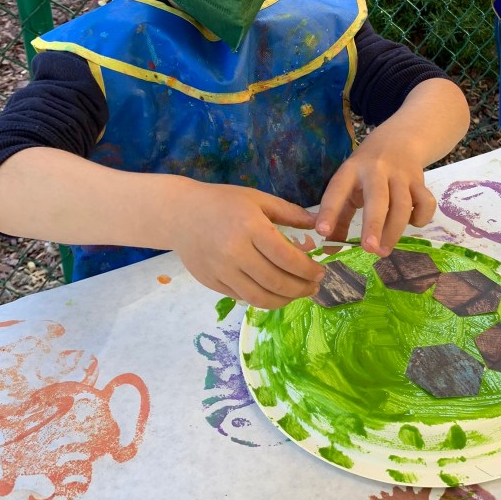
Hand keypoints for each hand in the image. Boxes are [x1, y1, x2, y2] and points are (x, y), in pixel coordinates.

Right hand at [173, 182, 323, 308]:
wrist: (179, 213)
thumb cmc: (221, 202)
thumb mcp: (257, 199)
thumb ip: (289, 212)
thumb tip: (319, 224)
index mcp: (250, 227)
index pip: (287, 258)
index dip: (308, 270)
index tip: (320, 272)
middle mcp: (235, 252)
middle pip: (276, 283)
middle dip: (302, 289)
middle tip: (314, 287)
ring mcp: (222, 271)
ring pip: (260, 298)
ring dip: (285, 300)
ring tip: (297, 294)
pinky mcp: (212, 283)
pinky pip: (243, 298)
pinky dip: (262, 299)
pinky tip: (273, 292)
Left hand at [314, 130, 435, 256]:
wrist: (400, 138)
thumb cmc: (366, 170)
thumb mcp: (348, 184)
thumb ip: (339, 216)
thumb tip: (330, 249)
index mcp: (352, 169)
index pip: (337, 190)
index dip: (329, 211)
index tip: (322, 232)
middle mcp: (376, 169)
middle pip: (377, 198)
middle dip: (373, 224)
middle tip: (369, 249)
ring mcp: (401, 175)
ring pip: (403, 205)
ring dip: (394, 231)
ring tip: (383, 251)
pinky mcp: (420, 181)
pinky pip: (426, 203)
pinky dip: (421, 218)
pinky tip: (412, 223)